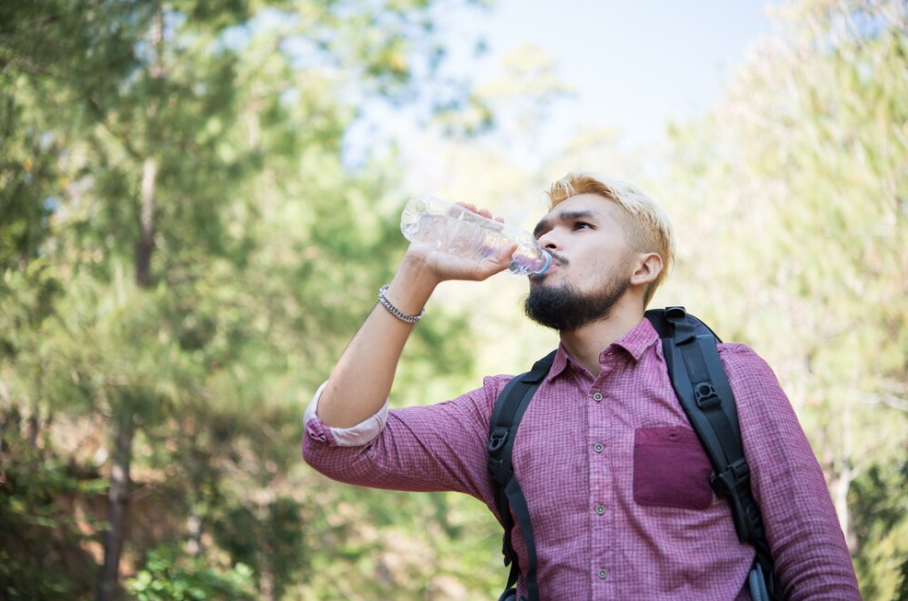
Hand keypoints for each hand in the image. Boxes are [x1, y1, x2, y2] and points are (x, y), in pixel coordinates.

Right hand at [403, 203, 517, 283]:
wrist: (424, 265)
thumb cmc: (451, 271)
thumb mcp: (479, 271)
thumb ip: (498, 263)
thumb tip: (514, 246)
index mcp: (476, 250)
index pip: (491, 235)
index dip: (497, 226)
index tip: (499, 220)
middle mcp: (467, 240)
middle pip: (481, 222)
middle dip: (486, 215)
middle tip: (485, 214)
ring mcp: (454, 231)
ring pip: (468, 215)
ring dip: (474, 209)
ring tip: (473, 208)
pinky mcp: (442, 223)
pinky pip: (452, 211)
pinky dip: (459, 205)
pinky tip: (462, 205)